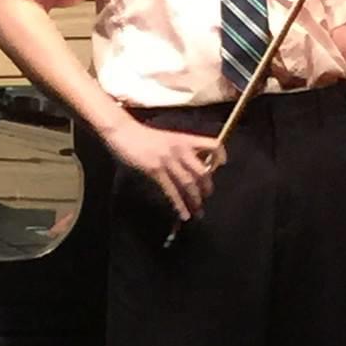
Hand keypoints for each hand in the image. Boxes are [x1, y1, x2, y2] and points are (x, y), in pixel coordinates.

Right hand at [103, 116, 223, 222]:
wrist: (124, 131)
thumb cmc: (143, 135)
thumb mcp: (168, 138)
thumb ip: (180, 149)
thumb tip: (190, 166)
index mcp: (185, 139)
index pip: (212, 144)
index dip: (220, 156)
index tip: (221, 166)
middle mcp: (180, 149)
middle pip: (202, 171)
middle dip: (206, 188)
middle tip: (206, 198)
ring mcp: (168, 160)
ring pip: (189, 184)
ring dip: (195, 200)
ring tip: (198, 211)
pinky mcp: (155, 170)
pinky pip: (171, 191)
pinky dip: (179, 205)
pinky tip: (183, 214)